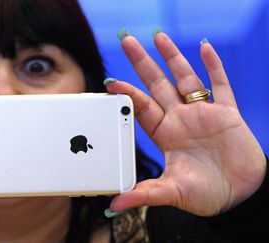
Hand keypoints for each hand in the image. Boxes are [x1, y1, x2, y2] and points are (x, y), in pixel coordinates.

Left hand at [107, 31, 265, 215]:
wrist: (239, 197)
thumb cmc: (205, 196)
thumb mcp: (171, 193)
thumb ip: (144, 195)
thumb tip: (113, 206)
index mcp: (165, 135)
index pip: (142, 108)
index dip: (128, 94)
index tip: (111, 81)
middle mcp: (180, 120)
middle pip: (157, 84)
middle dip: (143, 63)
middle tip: (127, 41)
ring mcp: (203, 114)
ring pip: (185, 79)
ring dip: (173, 58)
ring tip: (158, 37)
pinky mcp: (228, 114)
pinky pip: (221, 85)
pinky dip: (214, 66)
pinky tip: (204, 48)